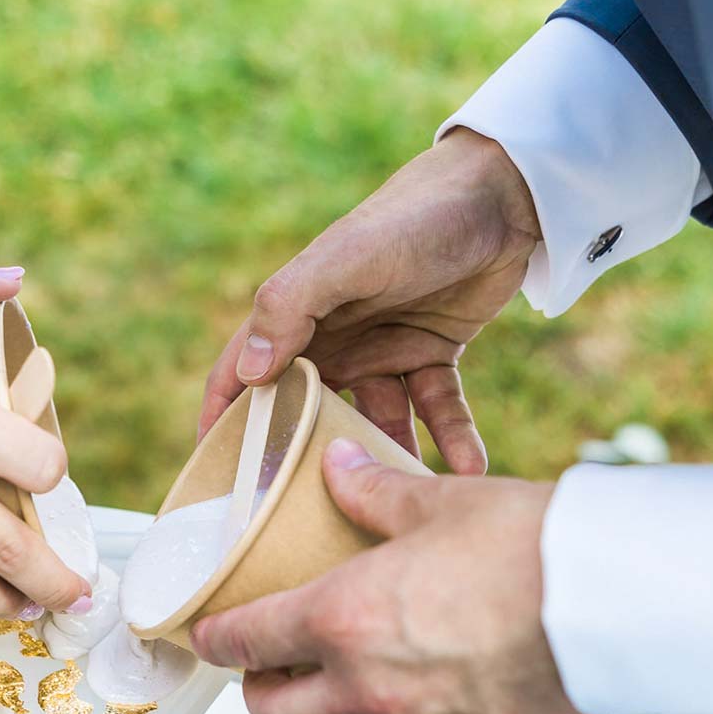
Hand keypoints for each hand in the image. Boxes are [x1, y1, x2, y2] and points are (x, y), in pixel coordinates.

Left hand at [190, 439, 581, 713]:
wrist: (617, 602)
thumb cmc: (534, 547)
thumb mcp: (441, 502)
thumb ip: (375, 491)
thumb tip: (339, 467)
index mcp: (344, 620)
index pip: (246, 641)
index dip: (215, 637)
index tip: (207, 632)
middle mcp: (368, 688)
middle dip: (260, 693)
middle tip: (270, 666)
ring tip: (329, 699)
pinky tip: (402, 710)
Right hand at [200, 128, 539, 474]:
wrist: (500, 194)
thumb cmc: (410, 218)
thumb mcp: (344, 258)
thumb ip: (290, 307)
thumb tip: (245, 373)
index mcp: (296, 316)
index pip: (241, 377)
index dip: (221, 424)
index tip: (211, 482)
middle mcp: (332, 340)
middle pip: (305, 415)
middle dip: (304, 466)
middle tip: (307, 520)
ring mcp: (382, 351)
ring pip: (374, 425)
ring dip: (388, 462)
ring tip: (402, 504)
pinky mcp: (432, 355)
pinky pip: (437, 411)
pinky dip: (453, 440)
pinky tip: (469, 470)